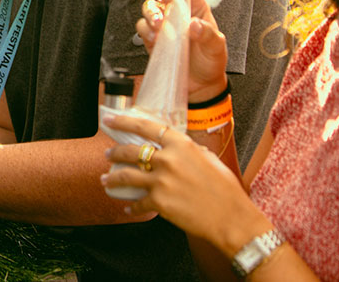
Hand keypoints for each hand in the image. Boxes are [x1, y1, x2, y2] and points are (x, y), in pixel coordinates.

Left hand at [101, 114, 265, 249]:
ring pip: (125, 176)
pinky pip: (138, 203)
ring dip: (112, 178)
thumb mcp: (209, 159)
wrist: (232, 219)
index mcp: (181, 145)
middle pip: (130, 151)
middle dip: (114, 152)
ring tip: (106, 179)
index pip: (146, 127)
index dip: (124, 122)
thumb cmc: (226, 191)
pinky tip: (129, 207)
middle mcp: (168, 160)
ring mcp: (161, 181)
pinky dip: (131, 206)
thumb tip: (177, 148)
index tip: (112, 121)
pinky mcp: (159, 202)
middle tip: (108, 153)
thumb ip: (189, 151)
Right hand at [134, 0, 228, 101]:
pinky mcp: (152, 38)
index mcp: (197, 8)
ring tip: (159, 23)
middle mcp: (178, 12)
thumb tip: (194, 24)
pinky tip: (155, 38)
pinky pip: (142, 26)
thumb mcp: (217, 48)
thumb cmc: (210, 62)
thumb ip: (208, 35)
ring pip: (150, 6)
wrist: (199, 86)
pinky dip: (146, 29)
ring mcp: (163, 24)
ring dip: (152, 11)